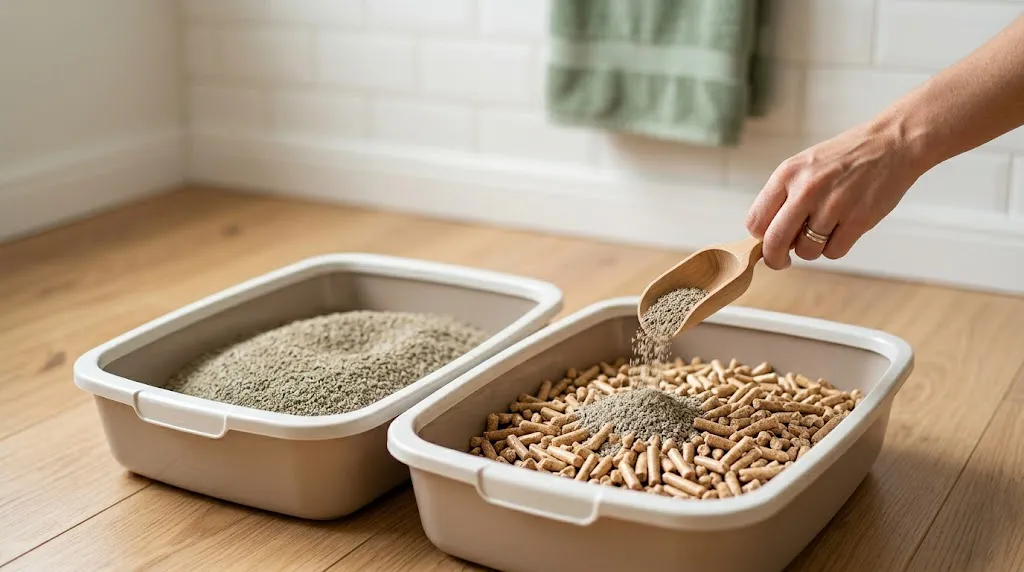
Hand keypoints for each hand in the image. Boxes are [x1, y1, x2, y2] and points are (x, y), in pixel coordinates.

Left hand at [744, 122, 928, 269]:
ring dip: (812, 249)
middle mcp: (806, 190)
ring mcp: (832, 206)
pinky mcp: (858, 220)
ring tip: (824, 229)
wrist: (891, 144)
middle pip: (775, 243)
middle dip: (775, 259)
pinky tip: (842, 229)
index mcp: (787, 174)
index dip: (759, 238)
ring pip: (806, 252)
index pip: (755, 221)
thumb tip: (766, 235)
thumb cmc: (844, 158)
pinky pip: (833, 252)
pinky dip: (835, 248)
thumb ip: (782, 196)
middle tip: (781, 260)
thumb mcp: (803, 165)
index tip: (767, 241)